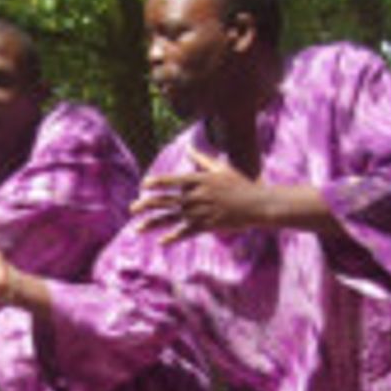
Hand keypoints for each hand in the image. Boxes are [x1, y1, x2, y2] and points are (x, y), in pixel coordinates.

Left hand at [131, 147, 269, 242]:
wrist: (257, 204)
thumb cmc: (240, 184)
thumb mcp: (221, 168)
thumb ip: (202, 160)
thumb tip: (189, 148)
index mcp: (200, 180)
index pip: (172, 181)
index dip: (157, 183)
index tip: (144, 185)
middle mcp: (196, 196)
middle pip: (165, 200)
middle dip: (146, 205)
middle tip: (132, 208)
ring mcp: (200, 212)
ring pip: (171, 218)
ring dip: (153, 223)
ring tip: (138, 228)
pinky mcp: (206, 226)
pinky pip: (185, 232)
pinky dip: (173, 237)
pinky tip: (161, 242)